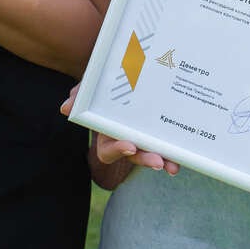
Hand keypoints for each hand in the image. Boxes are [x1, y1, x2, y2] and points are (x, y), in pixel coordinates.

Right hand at [60, 86, 178, 190]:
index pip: (108, 149)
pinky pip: (167, 147)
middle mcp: (126, 141)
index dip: (118, 149)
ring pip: (153, 154)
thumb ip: (81, 96)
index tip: (129, 146)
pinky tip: (183, 156)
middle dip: (146, 159)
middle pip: (135, 155)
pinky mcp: (159, 136)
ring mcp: (143, 140)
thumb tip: (66, 107)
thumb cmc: (106, 91)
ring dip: (164, 161)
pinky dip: (175, 153)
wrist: (131, 82)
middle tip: (158, 162)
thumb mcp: (92, 91)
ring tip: (173, 166)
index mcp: (107, 134)